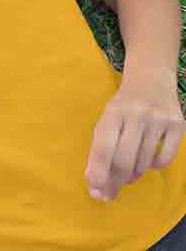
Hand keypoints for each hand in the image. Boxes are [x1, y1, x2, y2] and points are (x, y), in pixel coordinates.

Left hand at [85, 69, 185, 200]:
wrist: (151, 77)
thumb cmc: (124, 104)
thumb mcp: (108, 117)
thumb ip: (102, 145)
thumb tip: (96, 182)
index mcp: (113, 111)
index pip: (104, 147)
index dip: (98, 172)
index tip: (94, 191)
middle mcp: (136, 114)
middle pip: (124, 159)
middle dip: (114, 181)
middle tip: (109, 193)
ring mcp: (158, 120)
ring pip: (144, 162)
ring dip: (132, 175)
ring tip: (127, 176)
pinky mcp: (177, 125)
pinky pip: (165, 159)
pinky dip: (154, 166)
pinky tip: (147, 162)